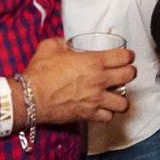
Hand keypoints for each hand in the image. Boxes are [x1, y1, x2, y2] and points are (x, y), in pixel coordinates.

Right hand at [21, 37, 135, 124]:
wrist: (30, 97)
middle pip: (129, 76)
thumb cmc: (40, 72)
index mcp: (93, 61)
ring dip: (121, 97)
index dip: (128, 56)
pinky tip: (102, 108)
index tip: (126, 57)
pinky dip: (107, 113)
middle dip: (129, 73)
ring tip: (115, 95)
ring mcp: (96, 99)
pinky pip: (108, 117)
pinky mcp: (89, 114)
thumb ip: (62, 42)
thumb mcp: (50, 47)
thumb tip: (66, 43)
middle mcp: (99, 80)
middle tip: (123, 73)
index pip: (124, 57)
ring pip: (124, 102)